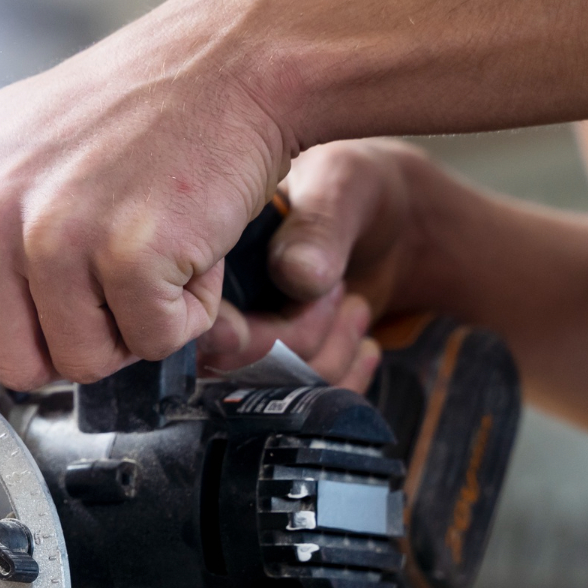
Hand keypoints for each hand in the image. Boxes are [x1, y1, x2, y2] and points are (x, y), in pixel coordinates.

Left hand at [0, 0, 292, 390]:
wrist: (224, 60)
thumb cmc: (125, 111)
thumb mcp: (8, 165)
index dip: (19, 334)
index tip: (54, 295)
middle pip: (17, 365)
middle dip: (77, 338)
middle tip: (110, 273)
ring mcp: (53, 234)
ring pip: (83, 363)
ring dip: (132, 324)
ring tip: (147, 249)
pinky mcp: (127, 252)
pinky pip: (152, 342)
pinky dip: (185, 309)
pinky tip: (184, 243)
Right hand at [198, 139, 424, 391]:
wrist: (391, 224)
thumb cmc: (356, 191)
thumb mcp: (343, 185)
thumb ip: (321, 225)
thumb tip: (296, 274)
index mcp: (205, 251)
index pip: (197, 319)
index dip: (237, 334)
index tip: (299, 301)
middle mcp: (210, 303)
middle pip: (228, 367)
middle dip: (298, 339)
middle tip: (339, 291)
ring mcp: (239, 341)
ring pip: (270, 391)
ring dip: (329, 355)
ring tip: (354, 304)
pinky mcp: (275, 367)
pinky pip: (299, 402)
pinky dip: (344, 380)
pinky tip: (364, 344)